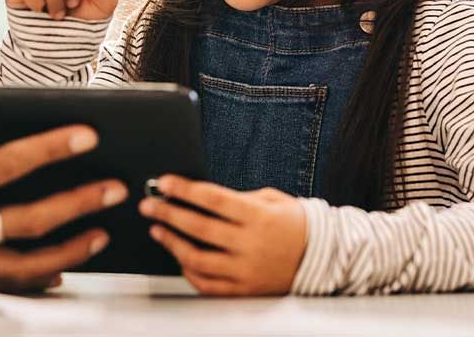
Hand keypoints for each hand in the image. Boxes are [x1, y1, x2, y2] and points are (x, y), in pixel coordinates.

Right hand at [0, 58, 126, 291]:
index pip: (6, 168)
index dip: (50, 149)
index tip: (88, 135)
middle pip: (29, 225)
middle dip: (78, 206)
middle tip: (116, 189)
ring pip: (20, 269)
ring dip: (66, 253)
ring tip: (99, 235)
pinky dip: (32, 278)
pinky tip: (56, 270)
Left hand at [140, 177, 305, 295]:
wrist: (325, 258)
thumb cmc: (295, 224)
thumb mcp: (271, 200)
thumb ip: (237, 198)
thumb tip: (199, 196)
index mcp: (258, 216)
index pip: (212, 198)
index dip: (183, 189)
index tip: (163, 183)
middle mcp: (251, 244)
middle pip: (198, 227)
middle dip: (168, 214)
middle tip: (148, 206)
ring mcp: (247, 270)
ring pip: (197, 259)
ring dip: (172, 243)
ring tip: (158, 230)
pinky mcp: (245, 290)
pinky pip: (208, 285)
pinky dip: (189, 272)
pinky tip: (179, 259)